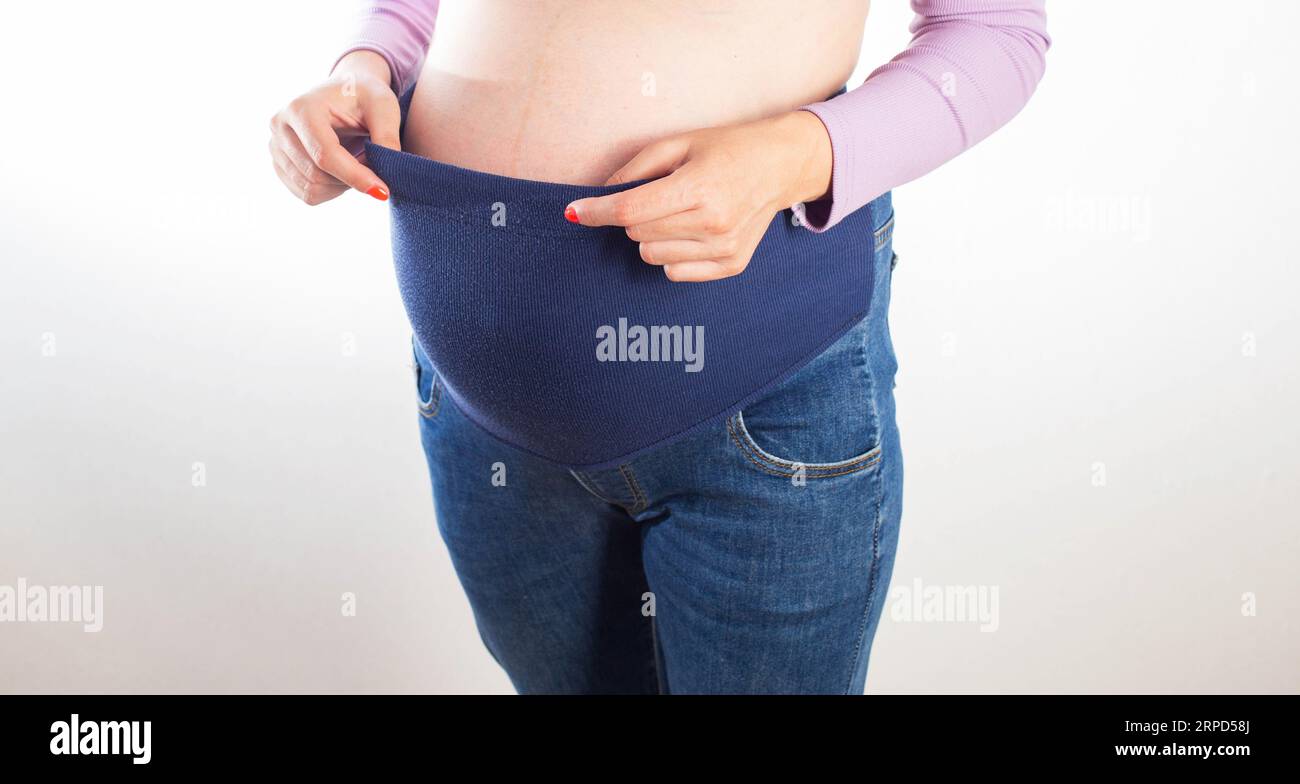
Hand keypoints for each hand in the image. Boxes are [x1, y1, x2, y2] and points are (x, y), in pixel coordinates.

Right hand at [268, 50, 400, 204]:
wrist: (344, 91)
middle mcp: (280, 126)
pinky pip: (306, 194)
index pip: (325, 155)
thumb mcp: (383, 107)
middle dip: (351, 179)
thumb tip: (388, 174)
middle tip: (373, 166)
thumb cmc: (365, 95)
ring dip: (342, 186)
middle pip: (316, 175)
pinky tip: (343, 171)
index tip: (384, 191)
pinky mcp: (278, 163)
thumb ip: (387, 137)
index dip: (355, 177)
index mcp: (303, 108)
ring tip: (358, 163)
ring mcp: (275, 145)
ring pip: (311, 188)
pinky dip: (331, 190)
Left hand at [564, 110, 832, 281]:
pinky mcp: (731, 265)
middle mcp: (713, 223)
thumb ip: (636, 168)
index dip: (596, 211)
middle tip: (660, 194)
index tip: (573, 212)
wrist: (781, 165)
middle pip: (636, 233)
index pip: (631, 210)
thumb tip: (599, 194)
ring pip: (651, 255)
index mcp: (699, 187)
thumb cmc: (726, 148)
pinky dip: (672, 254)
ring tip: (681, 212)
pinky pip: (673, 272)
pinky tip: (692, 231)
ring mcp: (724, 248)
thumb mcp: (678, 142)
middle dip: (634, 215)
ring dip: (653, 235)